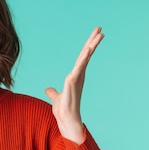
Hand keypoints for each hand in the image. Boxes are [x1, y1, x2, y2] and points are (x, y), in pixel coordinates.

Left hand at [45, 27, 103, 143]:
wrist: (66, 120)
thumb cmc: (63, 110)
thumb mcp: (56, 97)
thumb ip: (53, 92)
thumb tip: (48, 89)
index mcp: (76, 75)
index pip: (83, 57)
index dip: (88, 46)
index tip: (95, 35)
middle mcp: (79, 74)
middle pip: (86, 54)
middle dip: (93, 41)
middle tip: (100, 29)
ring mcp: (77, 77)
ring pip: (85, 57)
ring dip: (92, 45)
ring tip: (99, 34)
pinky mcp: (73, 81)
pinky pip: (80, 66)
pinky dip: (84, 57)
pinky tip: (88, 48)